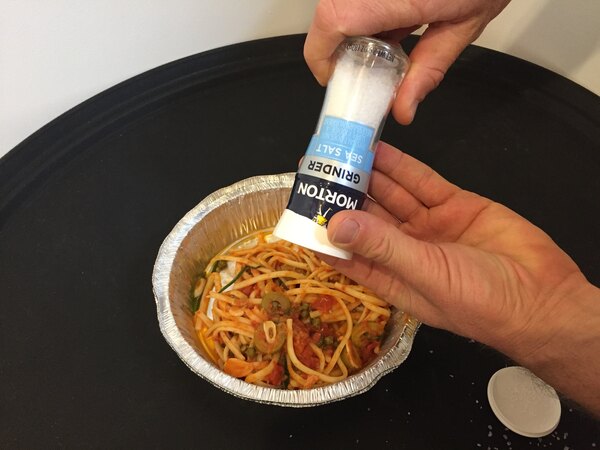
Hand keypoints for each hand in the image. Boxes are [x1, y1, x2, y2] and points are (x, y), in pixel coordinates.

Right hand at [305, 0, 510, 123]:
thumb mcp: (464, 25)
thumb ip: (429, 69)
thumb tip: (402, 108)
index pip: (333, 21)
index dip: (321, 55)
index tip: (332, 77)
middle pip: (331, 13)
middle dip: (339, 45)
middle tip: (366, 65)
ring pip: (341, 3)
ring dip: (354, 27)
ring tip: (389, 38)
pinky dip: (367, 11)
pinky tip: (396, 19)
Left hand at [322, 143, 597, 367]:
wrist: (542, 295)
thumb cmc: (479, 301)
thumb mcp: (424, 273)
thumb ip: (381, 245)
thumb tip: (335, 225)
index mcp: (390, 276)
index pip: (345, 252)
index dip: (323, 231)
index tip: (300, 208)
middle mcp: (404, 249)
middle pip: (365, 217)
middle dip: (342, 194)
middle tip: (317, 168)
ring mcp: (429, 226)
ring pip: (391, 195)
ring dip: (368, 175)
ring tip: (342, 152)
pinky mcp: (454, 205)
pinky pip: (421, 183)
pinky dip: (401, 167)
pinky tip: (379, 151)